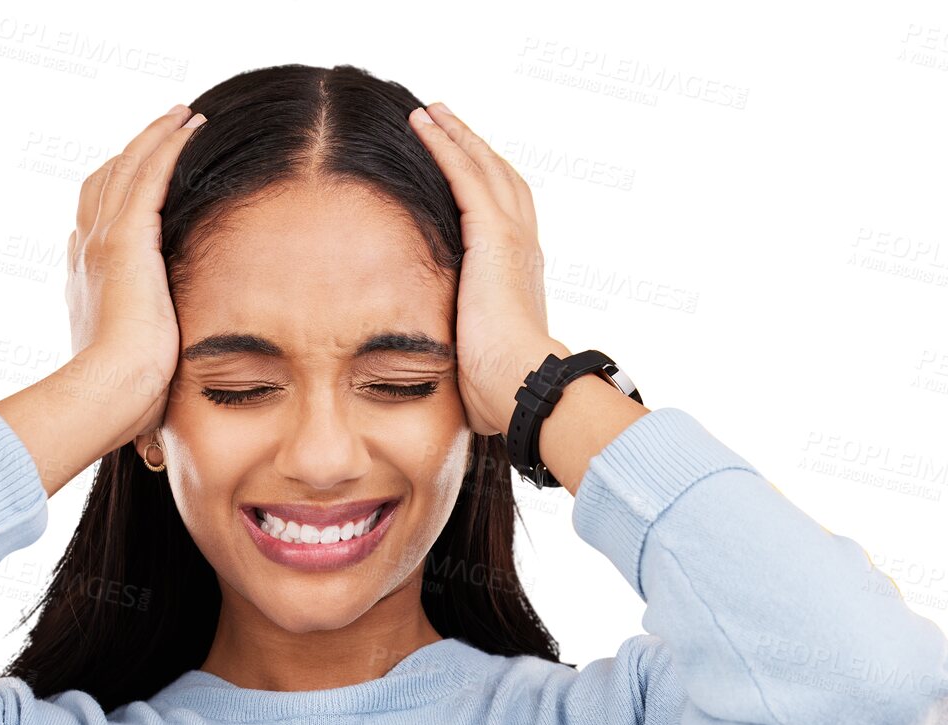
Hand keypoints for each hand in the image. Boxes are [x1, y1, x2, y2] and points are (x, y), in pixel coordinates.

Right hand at [65, 103, 206, 448]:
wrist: (105, 395)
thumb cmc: (119, 406)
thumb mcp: (130, 390)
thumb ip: (140, 393)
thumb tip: (150, 447)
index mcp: (86, 287)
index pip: (95, 230)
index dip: (114, 203)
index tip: (136, 189)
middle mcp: (86, 256)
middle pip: (104, 187)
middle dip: (131, 158)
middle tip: (160, 133)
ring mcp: (103, 243)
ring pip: (126, 171)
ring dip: (153, 138)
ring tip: (180, 116)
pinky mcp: (128, 239)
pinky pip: (148, 174)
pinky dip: (167, 144)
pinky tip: (190, 124)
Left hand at [407, 102, 562, 436]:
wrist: (522, 387)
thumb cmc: (502, 389)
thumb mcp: (480, 357)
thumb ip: (467, 343)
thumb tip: (447, 368)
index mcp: (521, 274)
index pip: (504, 215)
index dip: (485, 185)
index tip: (462, 166)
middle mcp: (523, 248)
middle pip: (500, 178)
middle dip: (473, 146)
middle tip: (445, 119)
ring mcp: (512, 238)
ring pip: (483, 167)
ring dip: (456, 134)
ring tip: (430, 111)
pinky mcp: (493, 236)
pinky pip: (465, 176)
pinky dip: (446, 145)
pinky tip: (424, 125)